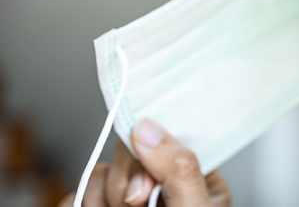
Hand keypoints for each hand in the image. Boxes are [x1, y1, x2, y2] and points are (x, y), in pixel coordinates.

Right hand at [59, 119, 229, 206]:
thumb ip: (180, 171)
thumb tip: (148, 127)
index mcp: (196, 179)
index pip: (168, 135)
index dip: (147, 142)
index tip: (141, 163)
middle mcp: (160, 186)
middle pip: (126, 153)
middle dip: (124, 180)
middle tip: (138, 203)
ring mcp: (126, 200)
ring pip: (95, 176)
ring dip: (101, 198)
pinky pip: (74, 198)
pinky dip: (79, 206)